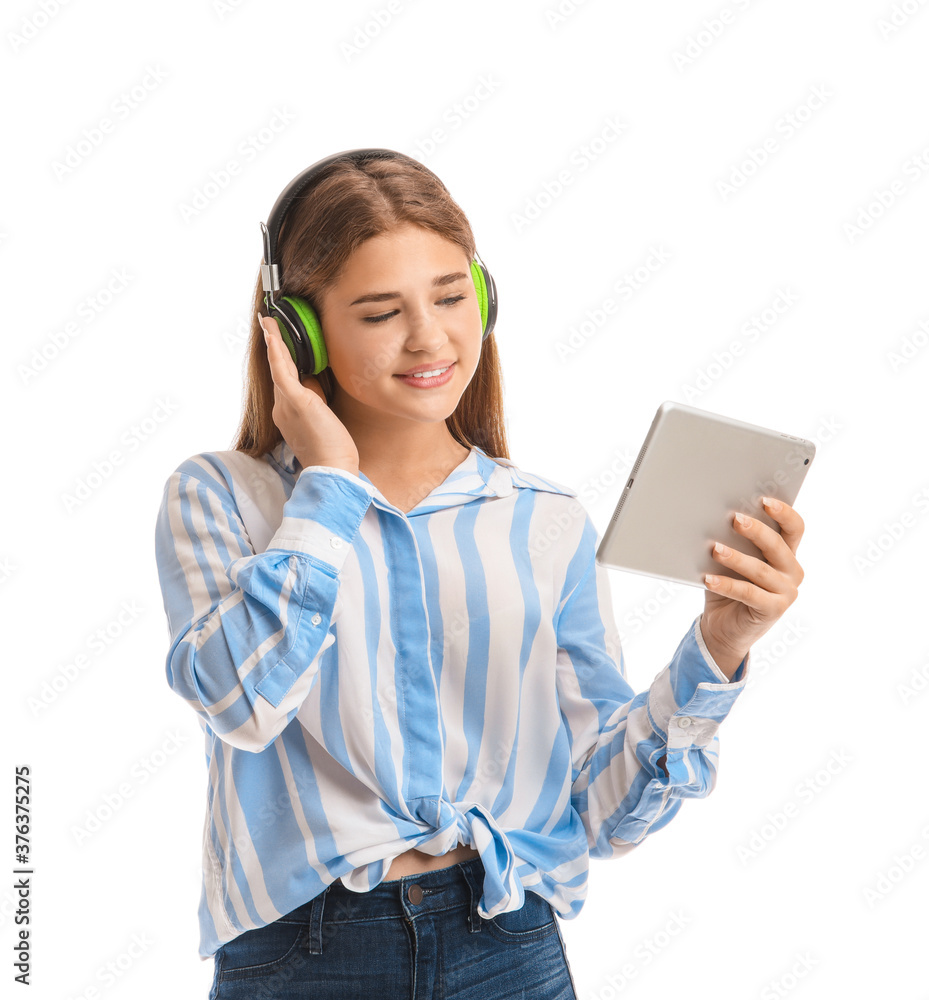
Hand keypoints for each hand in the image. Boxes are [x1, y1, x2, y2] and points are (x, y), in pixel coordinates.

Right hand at [259, 315, 359, 475]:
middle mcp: (281, 408)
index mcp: (287, 414)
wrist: (332, 471)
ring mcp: (286, 405)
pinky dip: (277, 352)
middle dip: (274, 346)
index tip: (277, 342)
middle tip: (268, 322)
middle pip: (279, 371)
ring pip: (278, 368)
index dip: (280, 361)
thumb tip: (315, 381)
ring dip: (273, 342)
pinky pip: (282, 372)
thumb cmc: (333, 451)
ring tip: (267, 321)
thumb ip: (316, 401)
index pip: (284, 381)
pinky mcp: (296, 403)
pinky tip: (272, 335)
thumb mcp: (323, 420)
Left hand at [701, 497, 805, 677]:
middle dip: (756, 530)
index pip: (794, 528)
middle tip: (734, 519)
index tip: (764, 500)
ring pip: (760, 570)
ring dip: (736, 558)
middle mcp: (792, 572)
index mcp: (786, 554)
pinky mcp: (773, 610)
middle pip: (777, 546)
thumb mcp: (730, 561)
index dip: (784, 513)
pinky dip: (726, 584)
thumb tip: (716, 519)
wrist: (722, 627)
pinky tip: (708, 578)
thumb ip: (732, 542)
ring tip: (715, 549)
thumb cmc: (727, 585)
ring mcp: (786, 593)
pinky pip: (748, 593)